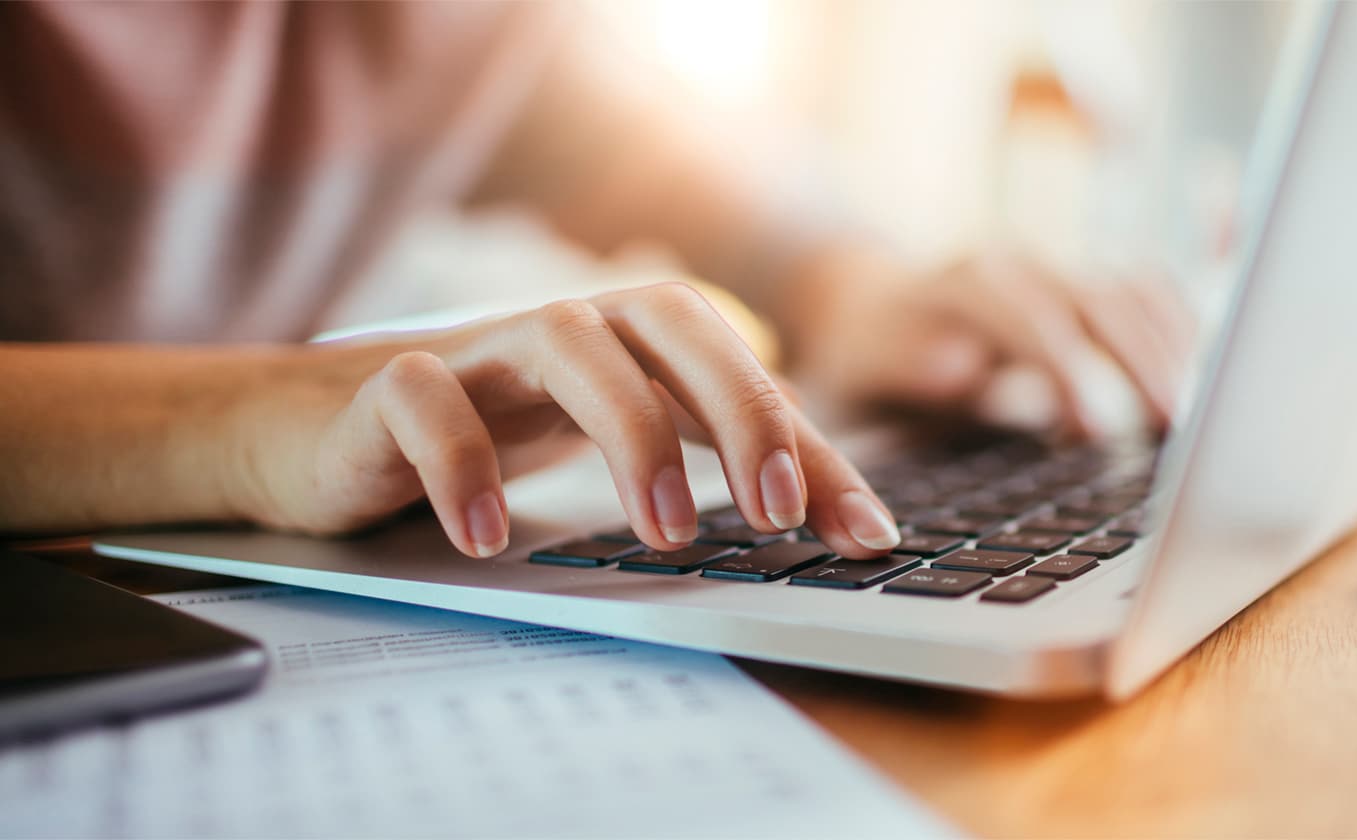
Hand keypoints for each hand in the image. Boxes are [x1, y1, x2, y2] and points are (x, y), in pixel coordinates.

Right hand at [231, 283, 900, 559]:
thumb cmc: (483, 432)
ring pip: (566, 342)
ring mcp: (476, 349)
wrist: (311, 428)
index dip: (809, 444)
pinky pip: (425, 399)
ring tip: (663, 533)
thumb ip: (715, 469)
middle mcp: (564, 328)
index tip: (864, 534)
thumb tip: (842, 520)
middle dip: (736, 407)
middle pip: (668, 317)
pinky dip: (463, 463)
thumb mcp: (607, 448)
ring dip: (629, 431)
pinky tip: (488, 537)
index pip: (739, 369)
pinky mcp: (384, 386)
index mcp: (625, 341)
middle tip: (773, 513)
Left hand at [786, 249, 1196, 437]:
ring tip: (1202, 412)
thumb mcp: (863, 368)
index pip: (1029, 315)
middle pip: (1100, 297)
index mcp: (963, 282)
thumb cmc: (863, 358)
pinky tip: (1215, 366)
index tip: (1094, 425)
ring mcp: (1055, 269)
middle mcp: (1018, 264)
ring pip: (1134, 289)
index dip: (1067, 368)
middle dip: (1142, 358)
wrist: (861, 306)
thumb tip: (965, 367)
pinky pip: (1149, 289)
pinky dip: (1184, 324)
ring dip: (1174, 346)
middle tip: (1176, 425)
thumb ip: (910, 367)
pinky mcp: (1082, 287)